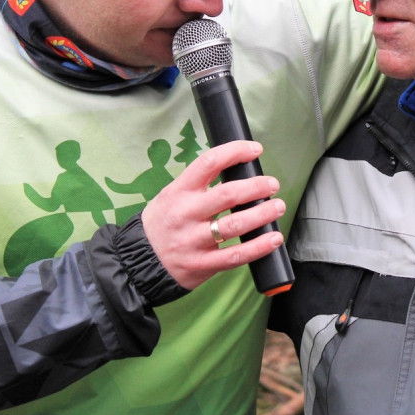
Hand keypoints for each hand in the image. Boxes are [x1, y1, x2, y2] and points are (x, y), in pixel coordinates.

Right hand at [141, 140, 285, 289]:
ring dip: (263, 214)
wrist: (136, 262)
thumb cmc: (161, 223)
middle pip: (228, 194)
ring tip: (278, 206)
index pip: (209, 162)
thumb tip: (237, 170)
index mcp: (179, 191)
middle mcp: (186, 213)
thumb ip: (199, 185)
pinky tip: (274, 238)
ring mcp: (194, 241)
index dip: (236, 152)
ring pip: (235, 225)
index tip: (255, 150)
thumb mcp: (171, 195)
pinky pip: (236, 256)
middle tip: (272, 184)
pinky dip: (259, 246)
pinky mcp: (202, 265)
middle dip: (257, 186)